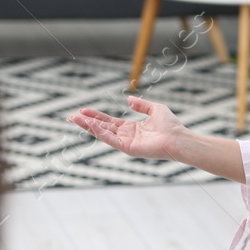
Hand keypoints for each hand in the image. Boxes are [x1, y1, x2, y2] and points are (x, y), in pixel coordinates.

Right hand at [68, 96, 184, 159]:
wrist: (177, 138)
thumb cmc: (170, 125)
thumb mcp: (155, 109)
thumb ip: (141, 105)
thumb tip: (128, 100)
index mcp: (132, 129)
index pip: (109, 122)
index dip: (96, 116)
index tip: (83, 110)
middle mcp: (126, 136)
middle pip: (102, 128)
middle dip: (86, 122)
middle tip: (71, 116)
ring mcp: (126, 143)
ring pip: (103, 134)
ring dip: (88, 126)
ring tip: (74, 118)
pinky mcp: (127, 148)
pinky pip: (110, 139)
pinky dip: (99, 132)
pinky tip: (89, 125)